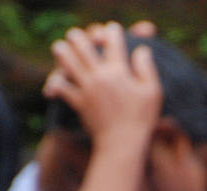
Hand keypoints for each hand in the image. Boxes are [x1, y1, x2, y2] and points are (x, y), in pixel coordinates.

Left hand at [44, 22, 160, 151]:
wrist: (122, 144)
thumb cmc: (141, 119)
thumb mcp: (153, 92)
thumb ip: (146, 68)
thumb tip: (141, 50)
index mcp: (119, 70)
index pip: (112, 40)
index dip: (111, 31)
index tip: (111, 30)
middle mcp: (100, 76)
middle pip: (83, 45)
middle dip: (79, 37)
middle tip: (77, 37)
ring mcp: (87, 88)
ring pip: (67, 61)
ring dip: (62, 52)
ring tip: (60, 48)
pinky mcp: (78, 102)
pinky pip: (61, 87)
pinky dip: (55, 84)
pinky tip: (53, 84)